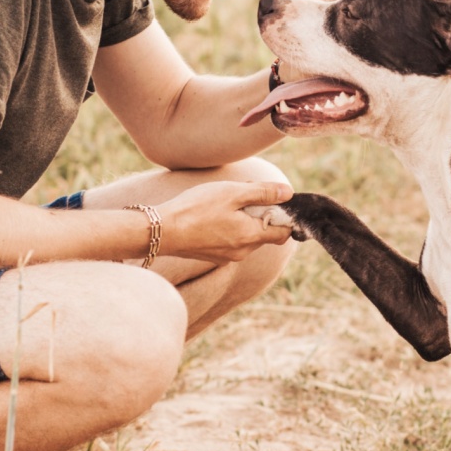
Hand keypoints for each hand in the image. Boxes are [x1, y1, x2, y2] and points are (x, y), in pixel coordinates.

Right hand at [157, 180, 294, 263]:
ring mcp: (226, 257)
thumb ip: (263, 193)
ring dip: (243, 220)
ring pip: (246, 237)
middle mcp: (242, 252)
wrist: (162, 231)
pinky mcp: (212, 256)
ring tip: (222, 203)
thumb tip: (288, 193)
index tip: (271, 200)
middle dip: (259, 214)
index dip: (283, 215)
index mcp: (251, 237)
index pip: (283, 233)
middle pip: (264, 233)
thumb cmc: (196, 209)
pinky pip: (230, 241)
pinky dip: (228, 228)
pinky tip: (210, 216)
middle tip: (241, 195)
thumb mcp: (233, 193)